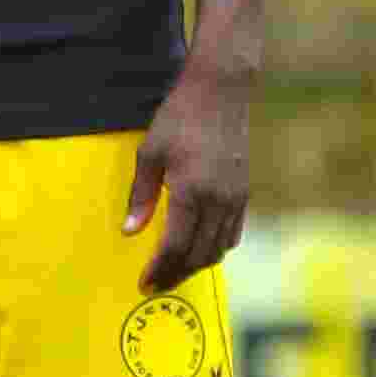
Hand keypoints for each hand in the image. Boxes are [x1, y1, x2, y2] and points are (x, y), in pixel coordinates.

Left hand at [126, 66, 251, 294]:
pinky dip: (216, 248)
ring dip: (196, 265)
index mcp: (191, 192)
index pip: (175, 247)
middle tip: (157, 284)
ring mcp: (235, 198)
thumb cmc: (179, 118)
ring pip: (219, 248)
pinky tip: (200, 249)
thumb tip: (131, 231)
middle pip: (199, 255)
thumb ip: (141, 196)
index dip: (160, 270)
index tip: (145, 284)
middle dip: (177, 274)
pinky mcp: (244, 193)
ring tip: (175, 271)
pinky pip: (233, 233)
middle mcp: (218, 201)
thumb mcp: (149, 154)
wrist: (221, 92)